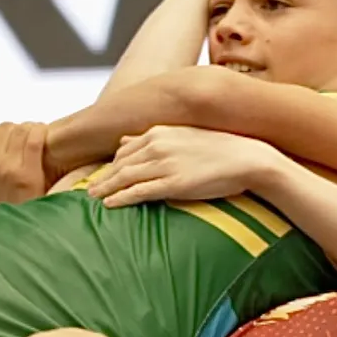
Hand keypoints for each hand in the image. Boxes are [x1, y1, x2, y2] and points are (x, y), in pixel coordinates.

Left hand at [86, 125, 280, 207]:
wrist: (247, 158)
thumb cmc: (221, 149)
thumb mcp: (186, 137)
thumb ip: (159, 139)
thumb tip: (131, 142)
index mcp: (161, 132)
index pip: (125, 149)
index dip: (111, 164)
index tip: (103, 174)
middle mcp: (158, 145)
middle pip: (120, 163)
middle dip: (103, 177)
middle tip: (89, 189)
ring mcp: (164, 164)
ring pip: (124, 177)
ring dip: (106, 189)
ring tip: (93, 198)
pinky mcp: (172, 183)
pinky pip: (138, 192)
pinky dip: (121, 198)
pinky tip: (110, 204)